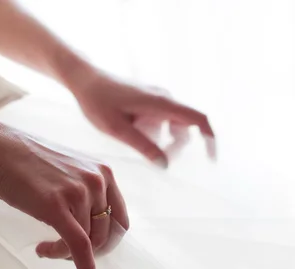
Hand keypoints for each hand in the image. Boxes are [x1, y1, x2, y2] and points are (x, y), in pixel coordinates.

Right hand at [0, 123, 128, 268]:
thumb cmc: (27, 161)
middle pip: (106, 235)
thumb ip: (87, 190)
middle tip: (64, 253)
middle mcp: (97, 181)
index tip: (92, 249)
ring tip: (45, 249)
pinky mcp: (56, 207)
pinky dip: (84, 266)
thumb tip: (94, 224)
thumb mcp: (70, 169)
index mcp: (103, 172)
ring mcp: (78, 193)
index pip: (121, 220)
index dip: (109, 241)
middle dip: (89, 251)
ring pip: (88, 242)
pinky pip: (79, 246)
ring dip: (67, 254)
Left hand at [71, 70, 214, 165]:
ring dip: (167, 139)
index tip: (211, 158)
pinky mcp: (150, 97)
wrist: (83, 78)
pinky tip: (137, 134)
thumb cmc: (98, 102)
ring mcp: (157, 96)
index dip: (210, 139)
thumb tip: (165, 165)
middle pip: (186, 126)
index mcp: (161, 103)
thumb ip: (143, 146)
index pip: (198, 119)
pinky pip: (164, 117)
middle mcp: (164, 97)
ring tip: (142, 146)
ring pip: (175, 123)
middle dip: (179, 146)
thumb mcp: (118, 129)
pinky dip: (158, 131)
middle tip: (157, 159)